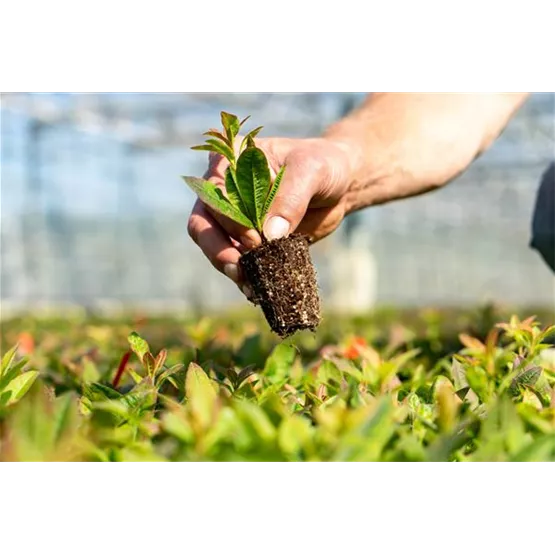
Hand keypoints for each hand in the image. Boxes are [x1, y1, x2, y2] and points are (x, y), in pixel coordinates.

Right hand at [187, 136, 354, 295]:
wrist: (339, 186)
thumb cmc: (323, 166)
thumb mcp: (312, 171)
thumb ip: (291, 197)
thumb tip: (271, 236)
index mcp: (231, 162)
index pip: (214, 194)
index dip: (229, 220)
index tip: (255, 239)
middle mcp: (224, 190)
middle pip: (203, 224)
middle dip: (217, 250)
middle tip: (238, 271)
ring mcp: (233, 219)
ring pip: (215, 247)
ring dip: (230, 268)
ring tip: (251, 287)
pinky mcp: (248, 242)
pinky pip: (238, 262)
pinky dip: (246, 278)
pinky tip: (258, 291)